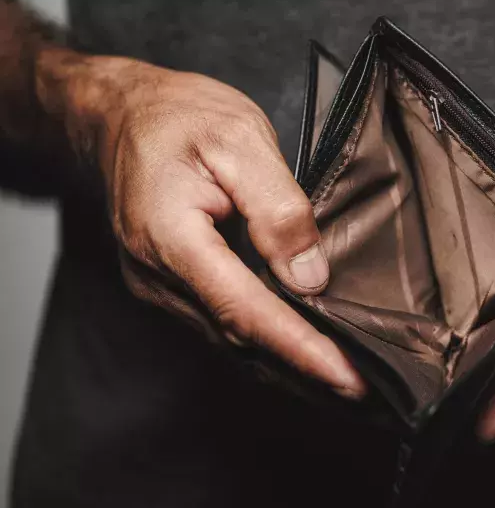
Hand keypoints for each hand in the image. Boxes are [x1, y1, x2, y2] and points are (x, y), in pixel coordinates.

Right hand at [61, 55, 364, 397]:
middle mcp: (157, 276)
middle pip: (238, 340)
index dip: (299, 349)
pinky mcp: (168, 287)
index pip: (245, 311)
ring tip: (339, 381)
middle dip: (302, 371)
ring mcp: (157, 287)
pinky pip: (220, 325)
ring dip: (285, 366)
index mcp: (172, 238)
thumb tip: (308, 277)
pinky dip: (263, 345)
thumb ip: (277, 209)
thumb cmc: (178, 118)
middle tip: (362, 391)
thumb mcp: (240, 141)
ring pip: (229, 342)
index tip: (345, 378)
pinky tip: (297, 350)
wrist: (119, 116)